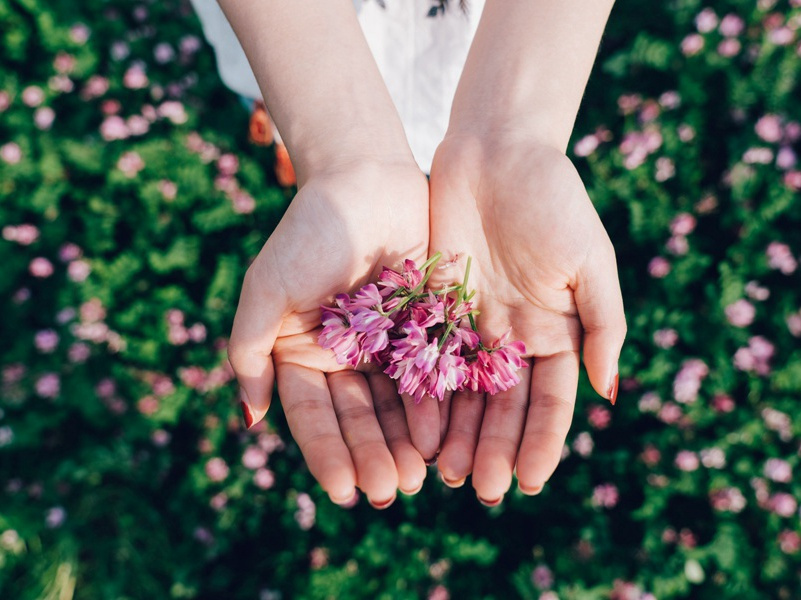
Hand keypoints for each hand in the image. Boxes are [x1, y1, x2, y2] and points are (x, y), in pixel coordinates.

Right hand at [228, 160, 435, 506]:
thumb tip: (251, 419)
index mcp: (302, 352)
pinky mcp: (425, 329)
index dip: (327, 453)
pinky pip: (431, 376)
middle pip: (358, 418)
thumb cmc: (310, 230)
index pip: (314, 415)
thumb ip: (249, 350)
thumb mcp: (267, 287)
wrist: (365, 179)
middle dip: (371, 455)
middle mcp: (344, 357)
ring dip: (403, 444)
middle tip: (389, 491)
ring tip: (417, 478)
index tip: (342, 490)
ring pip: (396, 407)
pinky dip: (434, 408)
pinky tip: (441, 438)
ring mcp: (386, 346)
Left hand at [428, 135, 625, 503]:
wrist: (497, 150)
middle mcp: (514, 337)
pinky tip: (415, 428)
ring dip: (457, 433)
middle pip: (504, 406)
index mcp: (556, 332)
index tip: (530, 480)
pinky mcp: (433, 307)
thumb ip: (603, 324)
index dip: (542, 441)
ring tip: (445, 473)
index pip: (551, 400)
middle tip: (479, 488)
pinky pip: (426, 359)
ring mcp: (472, 324)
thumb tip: (608, 391)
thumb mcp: (590, 261)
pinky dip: (424, 395)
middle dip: (493, 446)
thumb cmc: (553, 198)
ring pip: (463, 392)